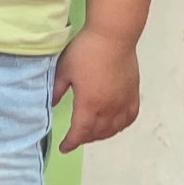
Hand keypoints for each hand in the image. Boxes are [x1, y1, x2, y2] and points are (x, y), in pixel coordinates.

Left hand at [53, 29, 139, 150]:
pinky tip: (114, 125)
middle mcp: (109, 108)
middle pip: (97, 133)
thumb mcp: (63, 70)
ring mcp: (123, 101)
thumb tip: (50, 105)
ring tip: (92, 134)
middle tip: (75, 138)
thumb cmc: (85, 51)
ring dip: (102, 135)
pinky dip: (120, 126)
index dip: (71, 142)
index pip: (80, 132)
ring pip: (114, 128)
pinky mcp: (133, 94)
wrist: (113, 36)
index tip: (64, 147)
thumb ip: (56, 90)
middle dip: (84, 139)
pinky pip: (129, 118)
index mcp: (89, 104)